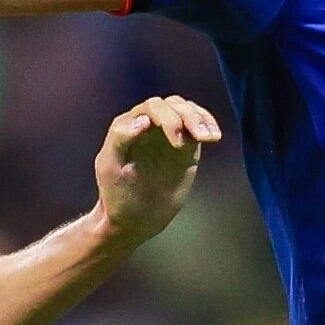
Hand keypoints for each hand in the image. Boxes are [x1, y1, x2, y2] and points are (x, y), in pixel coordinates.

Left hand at [92, 97, 220, 243]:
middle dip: (187, 117)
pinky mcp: (186, 148)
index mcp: (130, 125)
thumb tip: (143, 119)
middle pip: (173, 106)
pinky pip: (197, 128)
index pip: (152, 108)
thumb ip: (120, 139)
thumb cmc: (117, 193)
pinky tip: (213, 136)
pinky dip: (207, 126)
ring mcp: (168, 135)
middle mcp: (150, 124)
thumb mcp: (110, 167)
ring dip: (200, 119)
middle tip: (198, 138)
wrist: (134, 219)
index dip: (167, 118)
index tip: (177, 142)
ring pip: (187, 111)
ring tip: (209, 137)